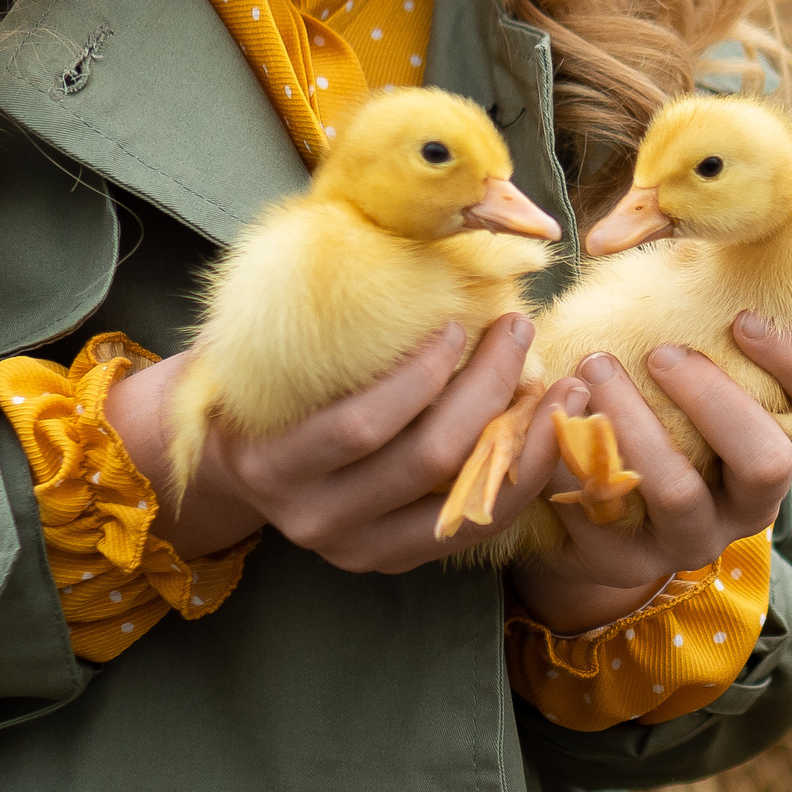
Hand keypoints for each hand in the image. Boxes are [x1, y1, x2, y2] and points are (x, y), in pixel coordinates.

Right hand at [108, 314, 566, 573]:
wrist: (231, 464)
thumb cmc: (255, 386)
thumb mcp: (262, 348)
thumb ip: (313, 316)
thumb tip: (390, 232)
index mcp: (275, 464)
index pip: (360, 426)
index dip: (420, 375)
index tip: (457, 323)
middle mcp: (316, 519)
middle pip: (425, 460)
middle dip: (486, 390)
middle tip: (517, 330)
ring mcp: (358, 548)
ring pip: (463, 498)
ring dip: (522, 437)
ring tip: (560, 382)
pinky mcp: (395, 560)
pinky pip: (475, 526)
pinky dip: (520, 476)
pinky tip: (548, 428)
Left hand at [506, 311, 791, 632]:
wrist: (594, 507)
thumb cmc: (650, 403)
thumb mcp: (681, 356)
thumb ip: (689, 300)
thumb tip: (663, 224)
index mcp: (782, 436)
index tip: (741, 318)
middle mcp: (752, 497)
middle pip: (769, 460)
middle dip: (713, 399)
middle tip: (661, 353)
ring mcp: (695, 536)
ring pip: (679, 492)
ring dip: (635, 424)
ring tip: (593, 368)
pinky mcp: (629, 561)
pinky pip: (604, 515)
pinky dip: (575, 459)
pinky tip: (553, 416)